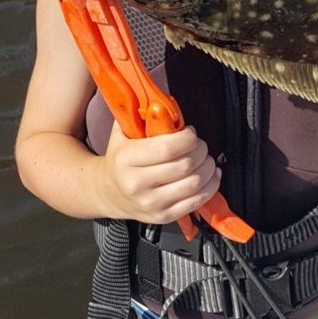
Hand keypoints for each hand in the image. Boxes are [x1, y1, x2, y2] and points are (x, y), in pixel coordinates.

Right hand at [98, 123, 221, 223]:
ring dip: (208, 167)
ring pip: (194, 184)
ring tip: (205, 158)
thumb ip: (141, 114)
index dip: (187, 138)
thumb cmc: (120, 156)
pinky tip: (210, 175)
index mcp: (126, 159)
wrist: (107, 192)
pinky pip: (195, 202)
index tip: (190, 132)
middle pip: (185, 165)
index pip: (167, 148)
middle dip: (201, 150)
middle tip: (199, 144)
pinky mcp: (162, 217)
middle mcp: (137, 184)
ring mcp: (150, 204)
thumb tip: (163, 100)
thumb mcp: (123, 131)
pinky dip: (210, 187)